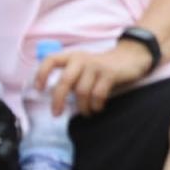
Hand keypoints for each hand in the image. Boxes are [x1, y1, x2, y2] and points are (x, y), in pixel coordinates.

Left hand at [34, 43, 152, 116]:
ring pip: (81, 92)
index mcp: (73, 56)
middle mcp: (82, 59)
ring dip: (82, 107)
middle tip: (56, 114)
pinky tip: (98, 107)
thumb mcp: (83, 66)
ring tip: (86, 111)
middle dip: (58, 100)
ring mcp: (96, 66)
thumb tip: (56, 99)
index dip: (42, 74)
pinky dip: (96, 106)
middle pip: (64, 81)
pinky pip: (97, 95)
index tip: (39, 89)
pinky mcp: (110, 74)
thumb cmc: (102, 67)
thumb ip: (71, 77)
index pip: (51, 60)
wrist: (131, 56)